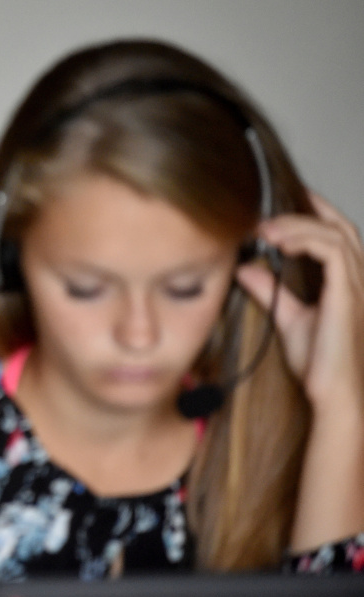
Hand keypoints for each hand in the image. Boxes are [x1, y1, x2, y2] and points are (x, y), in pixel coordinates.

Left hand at [235, 191, 363, 416]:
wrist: (332, 393)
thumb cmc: (318, 362)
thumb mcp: (286, 316)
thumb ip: (269, 290)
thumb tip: (245, 267)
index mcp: (346, 282)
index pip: (336, 235)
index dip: (315, 213)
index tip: (280, 204)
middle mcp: (357, 279)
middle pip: (341, 226)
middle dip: (309, 208)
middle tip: (269, 208)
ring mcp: (356, 286)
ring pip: (336, 234)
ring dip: (298, 225)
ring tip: (264, 230)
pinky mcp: (349, 295)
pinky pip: (333, 251)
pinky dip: (306, 240)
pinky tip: (279, 245)